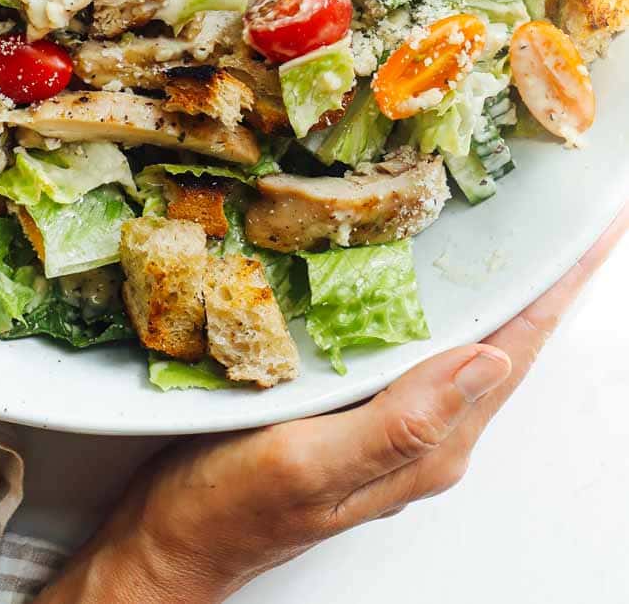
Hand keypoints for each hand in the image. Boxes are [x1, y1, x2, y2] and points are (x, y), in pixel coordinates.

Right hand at [40, 209, 628, 603]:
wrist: (169, 544)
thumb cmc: (229, 507)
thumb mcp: (310, 463)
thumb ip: (401, 421)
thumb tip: (490, 362)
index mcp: (429, 443)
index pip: (513, 352)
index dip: (557, 290)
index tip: (595, 232)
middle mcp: (425, 436)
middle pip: (502, 344)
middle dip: (541, 281)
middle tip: (567, 213)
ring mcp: (391, 426)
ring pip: (464, 344)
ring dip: (499, 290)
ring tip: (521, 235)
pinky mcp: (355, 413)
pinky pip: (417, 349)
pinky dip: (442, 306)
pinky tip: (428, 278)